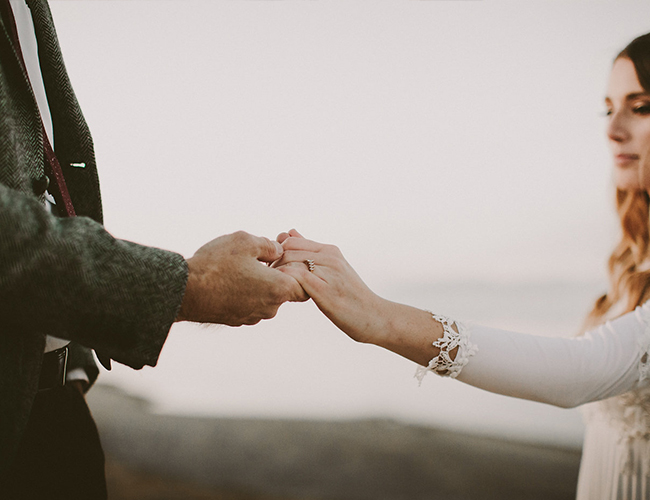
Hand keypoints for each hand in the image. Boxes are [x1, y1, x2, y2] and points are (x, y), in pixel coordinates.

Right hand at [176, 231, 307, 325]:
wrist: (185, 292)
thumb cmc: (216, 264)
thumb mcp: (246, 242)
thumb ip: (270, 245)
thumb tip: (278, 250)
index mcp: (278, 289)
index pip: (304, 286)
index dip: (298, 270)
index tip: (285, 258)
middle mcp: (269, 307)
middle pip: (283, 289)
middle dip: (276, 273)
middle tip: (262, 255)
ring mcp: (252, 316)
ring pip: (265, 297)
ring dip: (259, 283)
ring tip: (242, 265)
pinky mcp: (236, 320)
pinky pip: (249, 303)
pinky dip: (245, 292)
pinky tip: (230, 277)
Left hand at [273, 229, 386, 342]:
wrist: (376, 317)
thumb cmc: (352, 297)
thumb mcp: (333, 270)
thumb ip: (311, 252)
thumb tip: (289, 232)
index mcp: (330, 250)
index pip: (290, 241)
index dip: (276, 255)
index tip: (273, 272)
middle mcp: (330, 257)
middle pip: (286, 250)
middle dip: (273, 265)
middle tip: (270, 283)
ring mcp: (329, 272)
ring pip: (289, 262)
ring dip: (277, 276)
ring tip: (278, 290)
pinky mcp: (325, 290)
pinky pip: (296, 278)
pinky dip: (285, 285)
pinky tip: (286, 297)